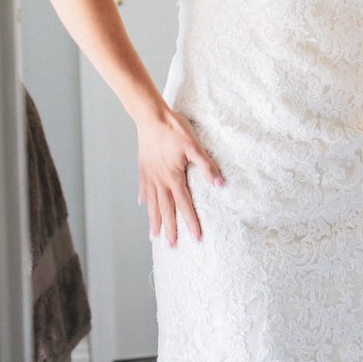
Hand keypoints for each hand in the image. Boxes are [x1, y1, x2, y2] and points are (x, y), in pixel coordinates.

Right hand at [135, 104, 222, 246]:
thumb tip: (220, 184)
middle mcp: (160, 180)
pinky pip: (143, 187)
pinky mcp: (143, 167)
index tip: (195, 237)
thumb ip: (206, 166)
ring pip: (152, 202)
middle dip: (170, 228)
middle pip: (165, 209)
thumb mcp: (194, 146)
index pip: (184, 204)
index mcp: (173, 177)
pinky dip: (143, 197)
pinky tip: (142, 205)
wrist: (150, 116)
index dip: (191, 221)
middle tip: (171, 246)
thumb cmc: (174, 129)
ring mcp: (149, 174)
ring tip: (154, 235)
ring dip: (154, 219)